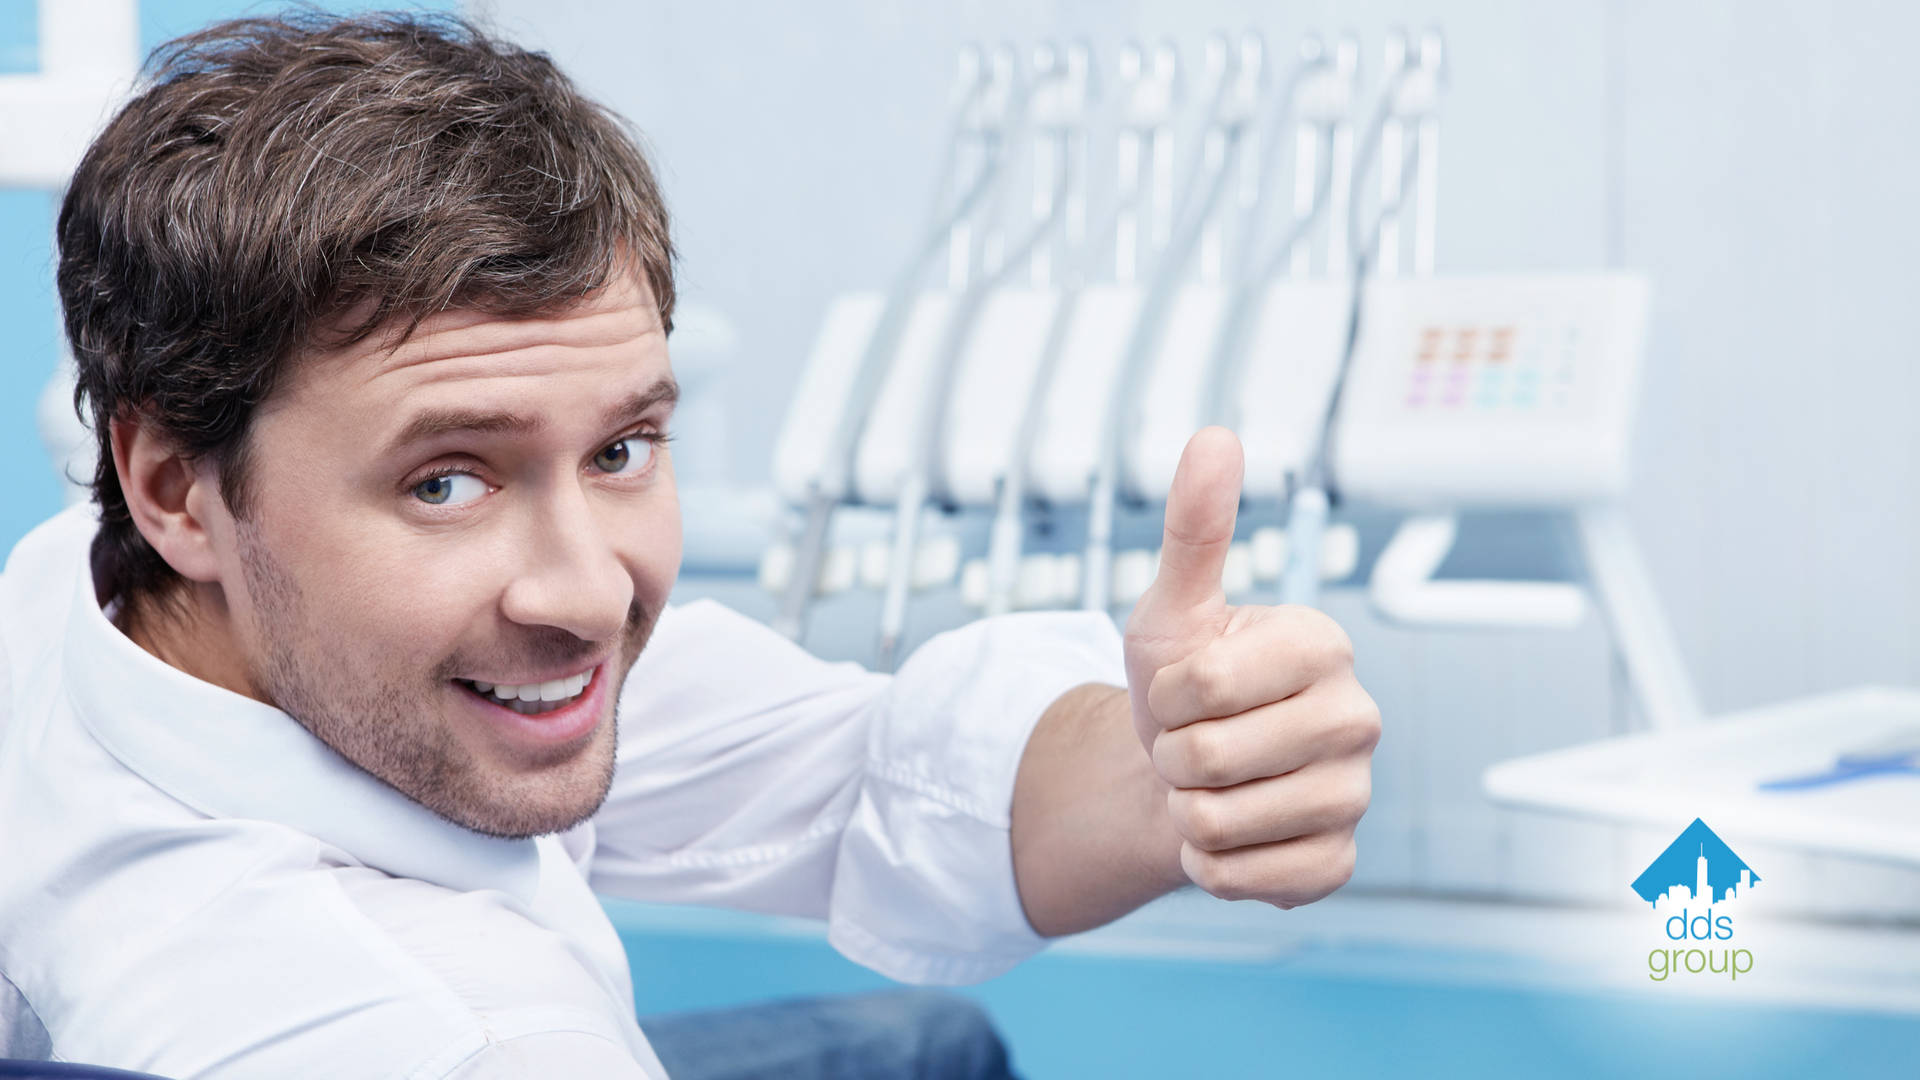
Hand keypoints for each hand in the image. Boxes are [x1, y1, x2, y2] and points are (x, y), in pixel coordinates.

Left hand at [1124, 427, 1379, 907]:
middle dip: (1171, 756)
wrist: (1181, 777)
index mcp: (1324, 643)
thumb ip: (1194, 527)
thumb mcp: (1174, 607)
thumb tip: (1214, 436)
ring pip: (1219, 823)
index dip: (1165, 693)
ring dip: (1186, 812)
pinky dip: (1209, 865)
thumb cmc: (1182, 686)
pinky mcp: (1338, 864)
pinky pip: (1242, 879)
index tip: (1184, 687)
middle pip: (1206, 758)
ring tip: (1209, 785)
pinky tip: (1230, 834)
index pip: (1200, 684)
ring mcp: (1355, 795)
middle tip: (1193, 742)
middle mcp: (1358, 717)